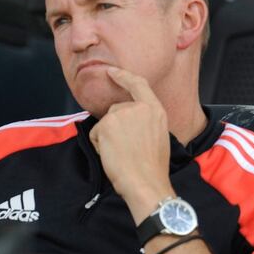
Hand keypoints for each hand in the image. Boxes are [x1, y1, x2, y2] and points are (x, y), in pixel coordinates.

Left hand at [88, 67, 173, 222]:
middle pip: (115, 110)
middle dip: (114, 128)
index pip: (138, 85)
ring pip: (105, 123)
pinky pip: (96, 133)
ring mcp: (122, 114)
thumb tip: (127, 121)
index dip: (123, 76)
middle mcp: (139, 108)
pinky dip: (100, 145)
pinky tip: (113, 155)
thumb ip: (144, 121)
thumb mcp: (157, 136)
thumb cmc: (151, 167)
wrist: (145, 182)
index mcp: (156, 110)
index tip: (111, 71)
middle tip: (128, 150)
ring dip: (108, 138)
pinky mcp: (107, 124)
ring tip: (122, 153)